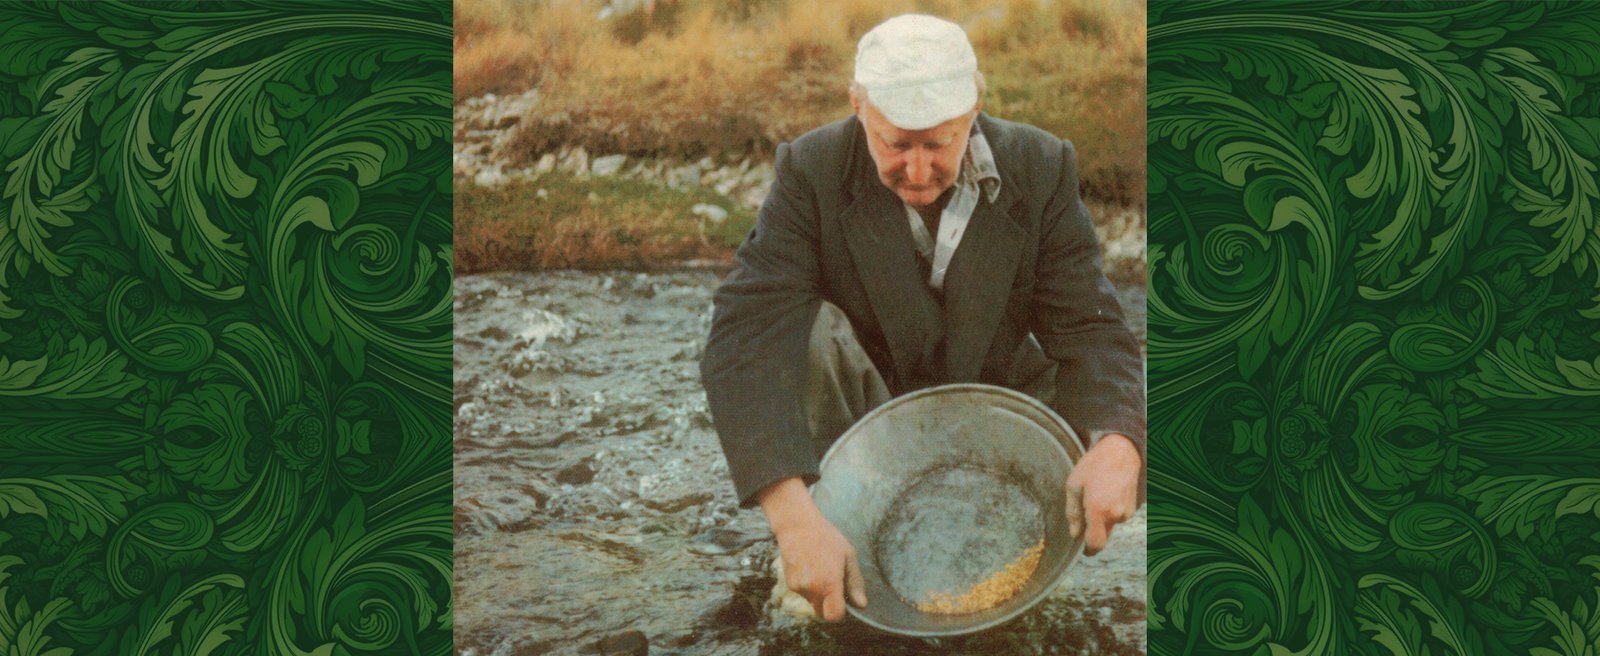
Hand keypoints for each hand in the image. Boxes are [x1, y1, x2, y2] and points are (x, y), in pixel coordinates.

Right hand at [756, 477, 867, 620]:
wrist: (798, 526)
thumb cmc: (827, 538)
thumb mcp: (848, 556)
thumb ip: (855, 583)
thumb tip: (861, 604)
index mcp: (829, 583)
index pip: (834, 616)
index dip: (840, 613)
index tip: (843, 602)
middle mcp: (812, 589)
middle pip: (822, 613)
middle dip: (829, 606)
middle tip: (834, 586)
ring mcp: (798, 587)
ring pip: (812, 602)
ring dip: (818, 594)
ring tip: (821, 569)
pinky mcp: (790, 584)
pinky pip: (803, 593)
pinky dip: (808, 586)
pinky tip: (810, 567)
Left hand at [1064, 433, 1141, 555]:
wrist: (1122, 451)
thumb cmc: (1094, 465)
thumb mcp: (1073, 485)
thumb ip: (1073, 513)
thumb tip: (1074, 534)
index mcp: (1098, 510)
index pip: (1095, 544)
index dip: (1088, 550)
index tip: (1082, 549)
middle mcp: (1114, 515)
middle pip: (1102, 536)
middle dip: (1093, 531)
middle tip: (1084, 513)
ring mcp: (1126, 512)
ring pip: (1110, 526)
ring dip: (1102, 519)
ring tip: (1097, 495)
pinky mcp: (1132, 508)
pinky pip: (1118, 517)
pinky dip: (1111, 511)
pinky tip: (1107, 493)